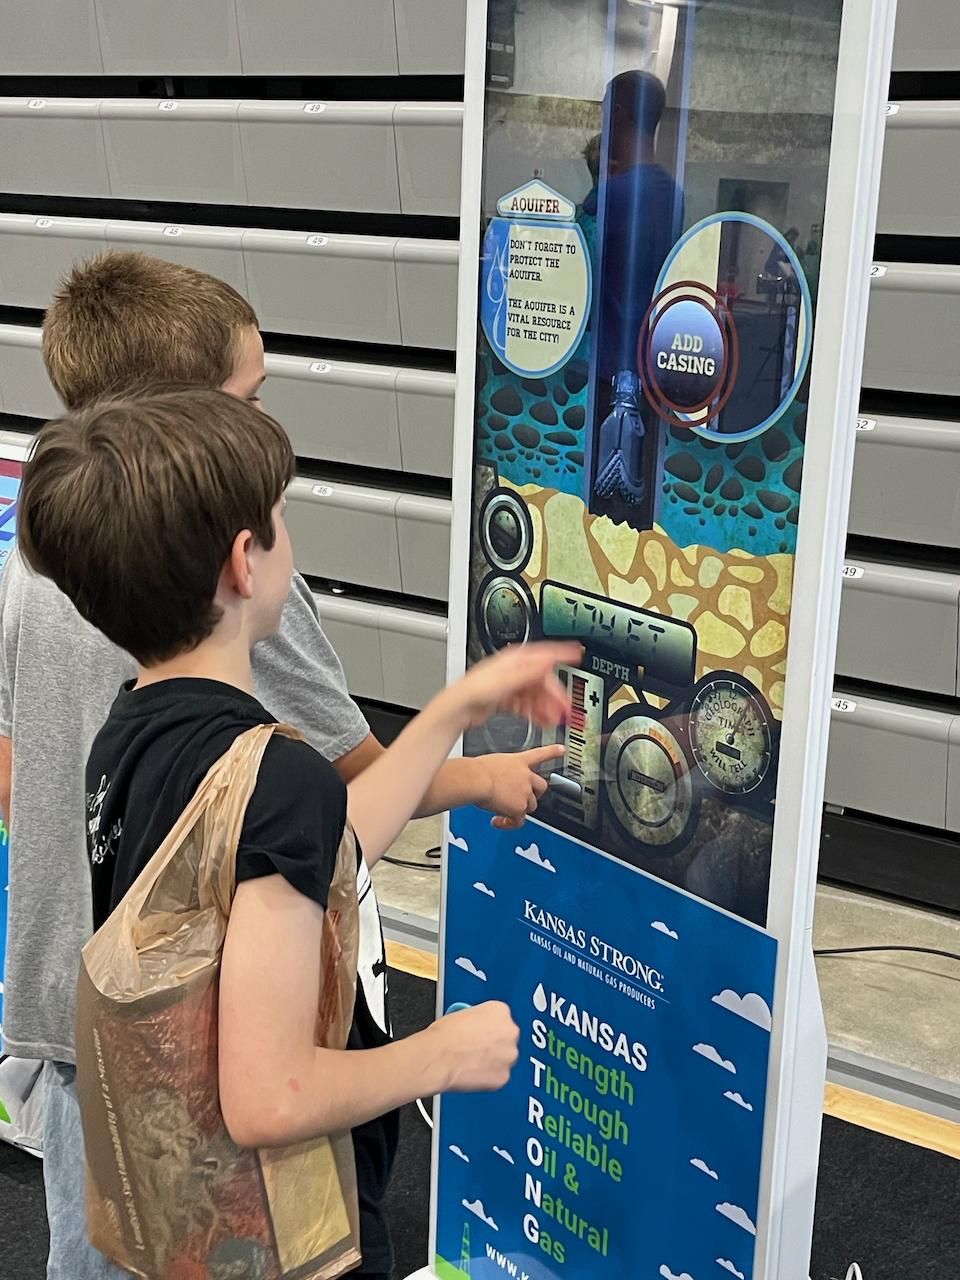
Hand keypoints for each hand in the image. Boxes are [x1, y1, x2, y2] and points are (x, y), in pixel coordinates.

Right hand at [432, 1001, 519, 1091]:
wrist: (438, 1057)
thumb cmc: (444, 1036)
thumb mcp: (463, 1013)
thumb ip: (478, 1020)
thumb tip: (477, 1029)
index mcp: (500, 1011)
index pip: (501, 1019)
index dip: (489, 1028)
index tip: (482, 1034)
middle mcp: (510, 1031)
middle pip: (506, 1039)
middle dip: (495, 1045)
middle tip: (477, 1050)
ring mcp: (509, 1055)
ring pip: (504, 1059)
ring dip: (493, 1061)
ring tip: (472, 1063)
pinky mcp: (504, 1076)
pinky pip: (499, 1076)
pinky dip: (489, 1077)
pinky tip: (473, 1073)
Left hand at [452, 642, 580, 731]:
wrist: (458, 708)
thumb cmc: (474, 691)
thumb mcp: (505, 680)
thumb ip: (529, 672)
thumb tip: (548, 662)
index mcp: (514, 660)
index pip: (543, 654)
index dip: (561, 654)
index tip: (577, 654)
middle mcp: (513, 670)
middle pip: (542, 680)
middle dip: (555, 695)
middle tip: (566, 708)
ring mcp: (510, 684)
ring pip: (536, 694)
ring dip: (547, 706)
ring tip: (555, 719)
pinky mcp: (507, 698)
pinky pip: (528, 704)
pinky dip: (536, 712)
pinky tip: (542, 720)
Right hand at [475, 744, 564, 829]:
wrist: (476, 779)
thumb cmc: (476, 770)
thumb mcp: (491, 763)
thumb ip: (499, 772)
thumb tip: (492, 781)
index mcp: (518, 761)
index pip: (539, 754)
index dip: (552, 752)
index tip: (562, 750)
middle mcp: (525, 776)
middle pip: (540, 787)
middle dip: (534, 794)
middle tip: (522, 799)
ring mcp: (524, 792)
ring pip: (530, 805)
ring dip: (520, 808)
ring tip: (503, 808)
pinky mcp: (519, 808)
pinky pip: (519, 821)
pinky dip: (509, 823)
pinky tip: (498, 821)